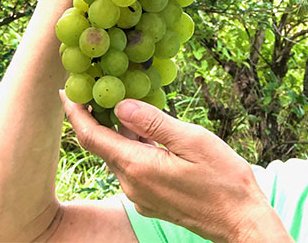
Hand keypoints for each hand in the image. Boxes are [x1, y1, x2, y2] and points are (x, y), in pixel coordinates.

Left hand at [61, 94, 292, 242]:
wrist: (241, 221)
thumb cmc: (224, 179)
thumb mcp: (192, 141)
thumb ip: (154, 123)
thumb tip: (121, 104)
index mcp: (137, 167)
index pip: (92, 137)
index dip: (76, 113)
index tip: (67, 90)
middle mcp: (131, 185)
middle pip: (103, 146)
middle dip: (97, 117)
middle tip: (101, 87)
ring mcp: (140, 196)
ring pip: (120, 156)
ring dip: (119, 131)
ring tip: (128, 103)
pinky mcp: (151, 202)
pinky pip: (134, 169)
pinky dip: (134, 147)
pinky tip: (150, 133)